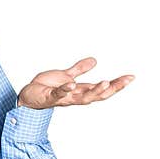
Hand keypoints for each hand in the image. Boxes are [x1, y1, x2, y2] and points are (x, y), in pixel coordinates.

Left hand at [17, 57, 133, 108]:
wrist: (28, 96)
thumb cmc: (46, 88)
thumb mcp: (66, 75)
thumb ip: (79, 69)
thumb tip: (94, 60)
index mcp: (80, 91)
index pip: (103, 89)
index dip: (117, 84)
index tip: (131, 77)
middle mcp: (75, 96)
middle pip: (98, 95)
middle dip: (113, 88)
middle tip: (125, 80)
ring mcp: (64, 98)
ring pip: (82, 98)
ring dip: (95, 91)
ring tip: (106, 82)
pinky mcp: (50, 96)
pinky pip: (59, 94)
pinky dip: (66, 90)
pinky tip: (72, 84)